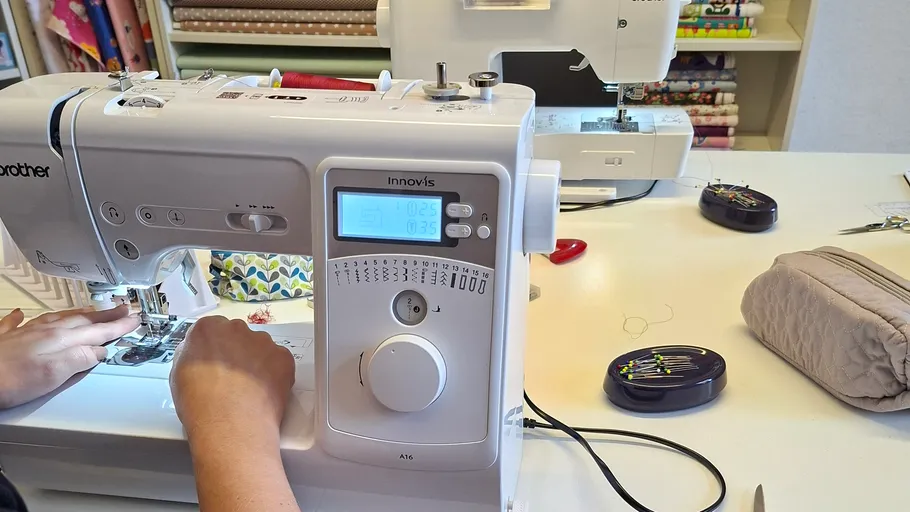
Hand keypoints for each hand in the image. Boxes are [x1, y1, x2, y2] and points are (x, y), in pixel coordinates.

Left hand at [0, 305, 137, 408]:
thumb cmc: (9, 380)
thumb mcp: (53, 374)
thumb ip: (80, 359)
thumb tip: (99, 350)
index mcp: (61, 339)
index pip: (98, 331)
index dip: (119, 326)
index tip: (134, 319)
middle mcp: (46, 331)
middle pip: (83, 321)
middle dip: (106, 316)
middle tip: (124, 310)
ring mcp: (25, 333)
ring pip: (59, 318)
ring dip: (79, 314)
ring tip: (93, 311)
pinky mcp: (6, 340)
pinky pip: (19, 323)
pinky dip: (24, 318)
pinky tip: (23, 314)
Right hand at [169, 316, 294, 438]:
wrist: (231, 426)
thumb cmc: (201, 406)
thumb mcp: (178, 374)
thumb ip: (191, 354)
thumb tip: (198, 353)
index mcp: (207, 329)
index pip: (212, 330)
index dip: (214, 349)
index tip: (216, 363)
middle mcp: (236, 328)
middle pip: (237, 336)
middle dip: (236, 353)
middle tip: (232, 379)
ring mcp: (262, 341)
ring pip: (260, 347)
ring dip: (256, 362)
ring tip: (248, 389)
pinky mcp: (283, 356)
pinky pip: (279, 360)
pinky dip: (274, 372)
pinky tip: (262, 391)